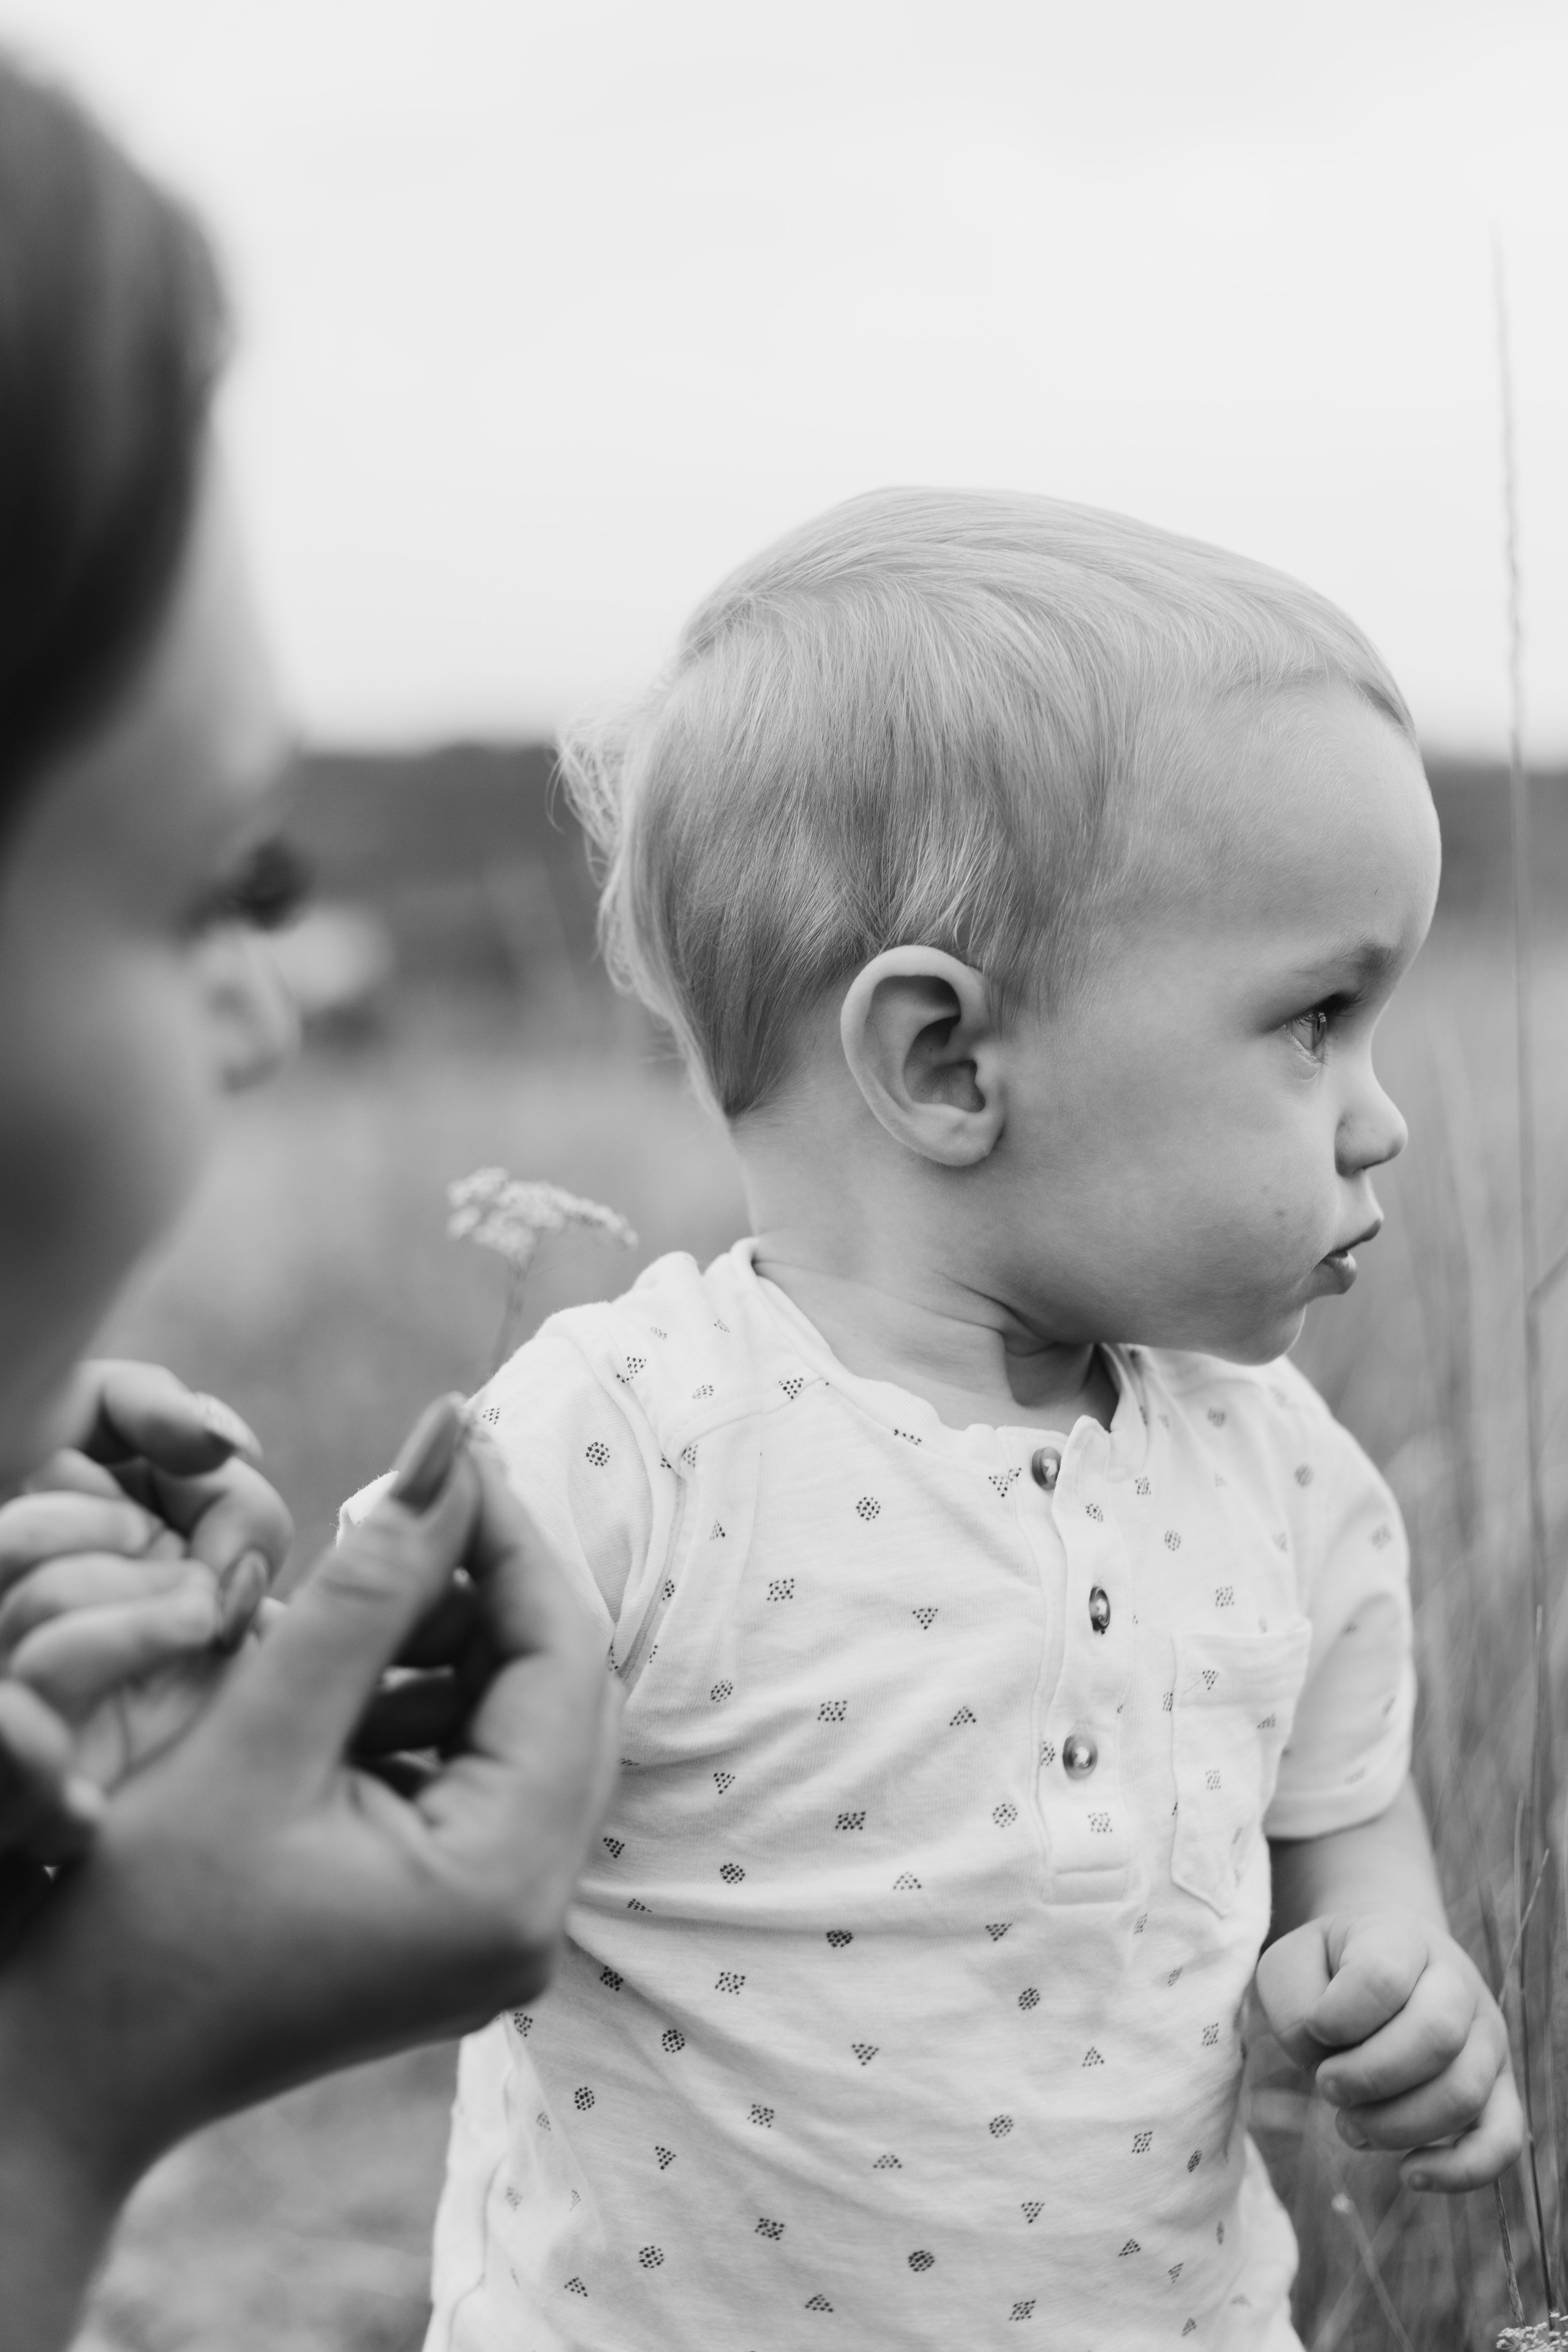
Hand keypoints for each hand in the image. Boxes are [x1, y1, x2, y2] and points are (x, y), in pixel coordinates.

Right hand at [0, 1394, 617, 2204]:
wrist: (71, 2074)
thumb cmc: (138, 1920)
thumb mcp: (259, 1728)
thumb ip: (371, 1580)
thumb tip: (452, 1435)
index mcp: (505, 1883)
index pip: (565, 1659)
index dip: (511, 1538)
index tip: (452, 1449)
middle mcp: (533, 1917)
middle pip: (561, 1692)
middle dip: (490, 1585)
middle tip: (410, 1503)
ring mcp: (502, 1927)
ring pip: (522, 1727)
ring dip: (457, 1641)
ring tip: (368, 1580)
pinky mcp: (461, 1923)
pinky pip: (480, 1777)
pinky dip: (433, 1706)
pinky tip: (361, 1660)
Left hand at [1255, 1908, 1522, 2190]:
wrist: (1383, 1964)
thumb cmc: (1329, 1970)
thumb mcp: (1290, 1965)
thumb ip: (1294, 2004)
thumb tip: (1325, 2060)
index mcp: (1401, 1939)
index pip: (1382, 1976)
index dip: (1338, 2015)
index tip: (1316, 2027)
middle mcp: (1457, 1983)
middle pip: (1435, 2036)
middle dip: (1368, 2075)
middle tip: (1327, 2084)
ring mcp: (1485, 2038)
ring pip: (1463, 2093)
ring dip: (1396, 2124)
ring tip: (1349, 2124)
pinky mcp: (1498, 2089)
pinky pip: (1503, 2139)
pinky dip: (1460, 2169)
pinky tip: (1409, 2174)